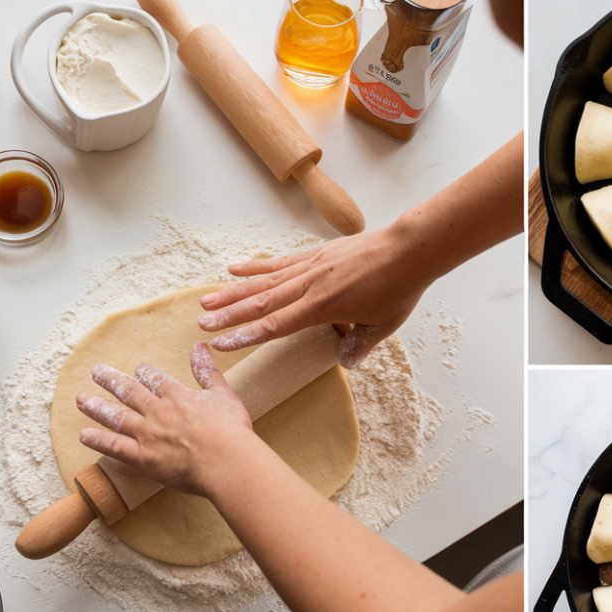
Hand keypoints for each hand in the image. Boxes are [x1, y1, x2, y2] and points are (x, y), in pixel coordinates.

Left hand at [75, 341, 255, 497]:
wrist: (225, 461)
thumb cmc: (230, 431)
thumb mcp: (223, 393)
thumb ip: (207, 371)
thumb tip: (200, 346)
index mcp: (177, 395)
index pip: (156, 379)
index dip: (145, 373)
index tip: (137, 369)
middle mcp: (157, 411)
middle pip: (129, 392)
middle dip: (111, 380)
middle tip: (96, 372)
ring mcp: (147, 434)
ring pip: (116, 416)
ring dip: (97, 406)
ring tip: (80, 399)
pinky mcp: (142, 458)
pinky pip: (114, 446)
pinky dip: (97, 440)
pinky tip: (83, 435)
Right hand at [197, 223, 427, 367]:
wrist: (409, 248)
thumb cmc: (399, 288)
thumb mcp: (382, 326)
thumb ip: (359, 345)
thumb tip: (345, 363)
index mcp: (322, 308)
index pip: (275, 326)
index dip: (246, 336)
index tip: (221, 344)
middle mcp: (309, 286)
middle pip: (260, 302)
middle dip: (228, 315)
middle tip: (201, 324)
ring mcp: (310, 266)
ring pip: (263, 281)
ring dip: (233, 292)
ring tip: (207, 300)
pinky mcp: (315, 253)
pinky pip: (279, 261)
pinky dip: (256, 266)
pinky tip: (235, 268)